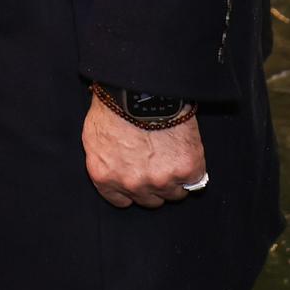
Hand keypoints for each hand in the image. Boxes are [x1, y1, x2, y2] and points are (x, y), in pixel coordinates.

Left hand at [82, 95, 205, 208]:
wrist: (138, 88)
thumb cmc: (113, 105)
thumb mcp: (94, 134)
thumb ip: (105, 159)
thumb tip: (114, 164)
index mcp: (105, 176)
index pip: (121, 200)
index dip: (131, 189)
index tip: (137, 179)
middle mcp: (132, 184)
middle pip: (150, 200)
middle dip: (153, 184)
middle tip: (157, 161)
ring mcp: (161, 180)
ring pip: (175, 193)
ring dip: (175, 178)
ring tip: (171, 152)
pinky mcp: (186, 171)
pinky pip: (195, 180)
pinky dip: (193, 167)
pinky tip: (185, 149)